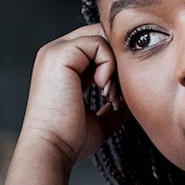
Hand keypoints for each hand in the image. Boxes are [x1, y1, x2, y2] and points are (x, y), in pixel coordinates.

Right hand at [17, 23, 124, 170]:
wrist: (54, 149)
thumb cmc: (71, 139)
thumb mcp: (100, 119)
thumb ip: (113, 105)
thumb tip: (131, 101)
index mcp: (63, 67)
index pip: (98, 46)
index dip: (116, 64)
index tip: (117, 95)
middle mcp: (56, 54)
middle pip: (101, 35)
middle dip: (118, 61)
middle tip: (117, 94)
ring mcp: (55, 52)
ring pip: (101, 37)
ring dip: (115, 66)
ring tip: (110, 95)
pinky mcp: (60, 54)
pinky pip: (97, 43)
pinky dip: (109, 64)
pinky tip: (103, 88)